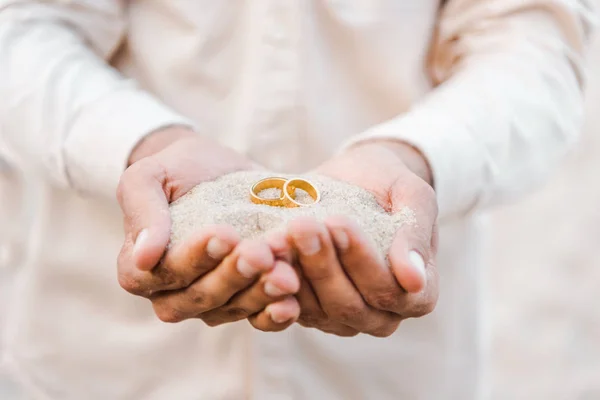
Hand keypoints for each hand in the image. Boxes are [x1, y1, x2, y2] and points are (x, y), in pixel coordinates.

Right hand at [116, 126, 299, 329]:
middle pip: (202, 296)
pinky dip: (276, 314)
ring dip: (260, 293)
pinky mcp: (244, 300)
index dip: (195, 258)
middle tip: (260, 253)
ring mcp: (212, 301)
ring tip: (285, 275)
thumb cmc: (176, 170)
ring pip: (234, 308)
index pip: (165, 273)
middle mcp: (174, 293)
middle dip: (234, 275)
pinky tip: (292, 302)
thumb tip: (144, 257)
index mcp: (140, 269)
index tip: (225, 234)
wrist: (216, 168)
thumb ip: (143, 211)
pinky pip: (258, 318)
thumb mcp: (149, 177)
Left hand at [274, 141, 438, 336]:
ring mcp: (343, 318)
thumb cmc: (390, 184)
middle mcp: (382, 315)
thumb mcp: (413, 195)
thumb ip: (416, 233)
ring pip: (316, 309)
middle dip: (322, 265)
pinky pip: (289, 305)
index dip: (362, 260)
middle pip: (348, 304)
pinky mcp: (310, 311)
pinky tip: (266, 248)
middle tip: (302, 226)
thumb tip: (414, 280)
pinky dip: (275, 279)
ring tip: (280, 234)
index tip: (338, 223)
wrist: (357, 178)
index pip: (389, 290)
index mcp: (418, 294)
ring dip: (296, 271)